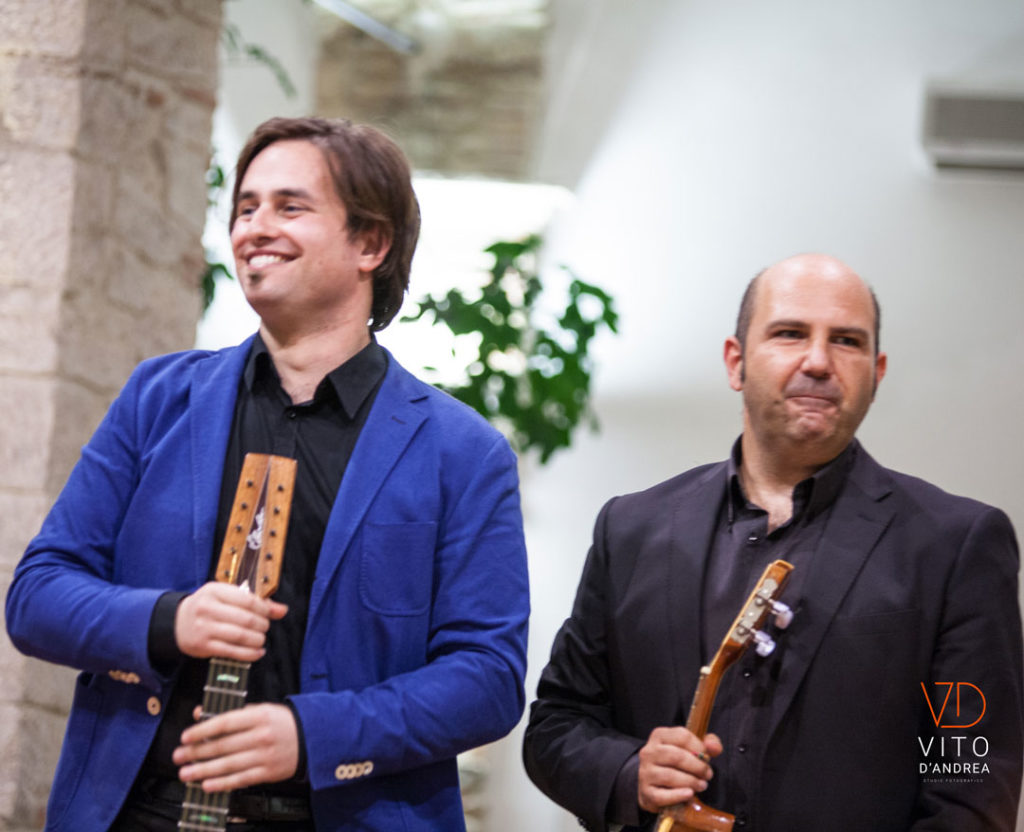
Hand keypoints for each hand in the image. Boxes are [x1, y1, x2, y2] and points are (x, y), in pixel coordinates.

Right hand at [174, 582, 286, 660]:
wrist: (177, 622)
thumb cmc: (207, 606)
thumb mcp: (226, 596)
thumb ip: (255, 601)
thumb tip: (282, 610)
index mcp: (214, 591)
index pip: (247, 600)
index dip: (264, 608)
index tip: (269, 613)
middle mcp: (207, 609)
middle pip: (245, 619)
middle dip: (262, 625)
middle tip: (265, 627)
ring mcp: (204, 628)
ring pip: (240, 636)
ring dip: (257, 640)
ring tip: (261, 639)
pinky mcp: (203, 646)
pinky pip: (232, 652)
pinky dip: (249, 654)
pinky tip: (257, 652)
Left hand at [174, 703, 298, 790]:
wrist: (312, 738)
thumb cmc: (282, 722)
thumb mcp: (262, 710)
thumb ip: (233, 712)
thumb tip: (202, 713)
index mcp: (259, 716)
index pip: (225, 723)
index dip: (202, 730)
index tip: (185, 737)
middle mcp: (261, 736)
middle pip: (223, 746)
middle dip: (197, 753)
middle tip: (178, 757)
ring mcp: (265, 755)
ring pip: (228, 765)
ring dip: (203, 770)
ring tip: (185, 773)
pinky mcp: (268, 772)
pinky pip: (241, 779)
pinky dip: (222, 783)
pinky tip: (207, 784)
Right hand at [637, 726, 722, 812]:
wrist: (655, 784)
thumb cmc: (676, 763)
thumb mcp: (691, 748)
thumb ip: (707, 744)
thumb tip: (714, 747)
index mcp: (659, 736)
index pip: (682, 736)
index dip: (699, 747)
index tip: (707, 757)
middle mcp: (648, 752)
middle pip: (676, 756)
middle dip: (698, 767)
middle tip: (708, 774)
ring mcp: (645, 772)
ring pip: (670, 776)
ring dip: (691, 782)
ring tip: (702, 785)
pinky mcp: (646, 792)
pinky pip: (662, 796)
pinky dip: (679, 796)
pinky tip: (690, 794)